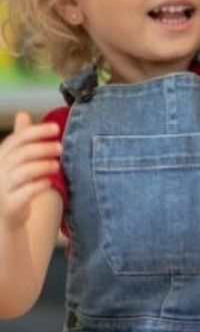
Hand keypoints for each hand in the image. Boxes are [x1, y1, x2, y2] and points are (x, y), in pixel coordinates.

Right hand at [0, 113, 59, 229]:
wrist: (6, 218)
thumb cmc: (13, 184)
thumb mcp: (14, 161)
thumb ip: (19, 140)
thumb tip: (22, 113)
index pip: (16, 139)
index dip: (36, 131)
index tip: (56, 128)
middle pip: (21, 154)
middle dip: (43, 148)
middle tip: (61, 147)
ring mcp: (1, 189)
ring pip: (23, 172)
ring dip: (44, 165)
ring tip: (58, 164)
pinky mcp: (9, 206)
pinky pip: (25, 193)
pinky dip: (39, 185)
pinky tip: (49, 182)